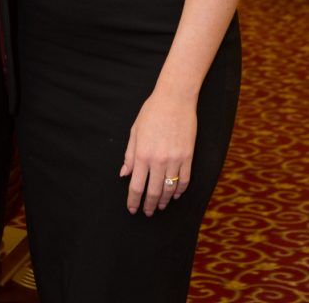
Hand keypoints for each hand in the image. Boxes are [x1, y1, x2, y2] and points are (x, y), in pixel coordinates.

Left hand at [119, 90, 195, 216]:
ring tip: (160, 206)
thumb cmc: (152, 112)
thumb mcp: (135, 131)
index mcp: (142, 154)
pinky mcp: (188, 157)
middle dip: (148, 205)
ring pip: (169, 189)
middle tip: (146, 212)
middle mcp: (158, 160)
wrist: (175, 99)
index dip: (133, 201)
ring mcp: (175, 160)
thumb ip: (129, 155)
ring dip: (164, 201)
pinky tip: (175, 195)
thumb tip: (124, 174)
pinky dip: (179, 191)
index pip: (136, 186)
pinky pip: (184, 180)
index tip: (132, 209)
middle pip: (153, 192)